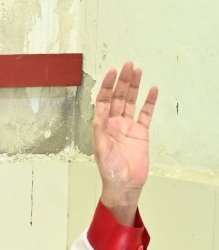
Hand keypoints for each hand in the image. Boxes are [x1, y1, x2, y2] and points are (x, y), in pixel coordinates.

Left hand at [93, 61, 156, 224]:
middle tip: (128, 65)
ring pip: (131, 102)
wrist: (125, 185)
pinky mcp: (141, 133)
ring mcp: (128, 127)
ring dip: (134, 87)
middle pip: (118, 97)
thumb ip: (100, 133)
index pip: (104, 101)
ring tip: (137, 71)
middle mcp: (114, 124)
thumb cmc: (110, 171)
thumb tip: (97, 117)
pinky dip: (149, 102)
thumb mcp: (102, 151)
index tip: (112, 72)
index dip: (107, 86)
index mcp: (102, 127)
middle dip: (122, 81)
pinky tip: (152, 90)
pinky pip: (145, 114)